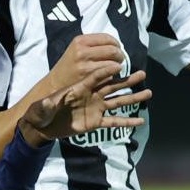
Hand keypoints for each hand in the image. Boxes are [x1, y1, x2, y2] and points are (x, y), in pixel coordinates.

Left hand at [22, 67, 150, 141]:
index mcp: (79, 88)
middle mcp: (91, 95)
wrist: (43, 124)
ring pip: (118, 101)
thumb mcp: (42, 108)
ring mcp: (95, 108)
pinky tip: (140, 121)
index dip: (106, 71)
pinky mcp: (95, 122)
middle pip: (112, 85)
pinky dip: (127, 122)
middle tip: (142, 73)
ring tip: (148, 92)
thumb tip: (49, 102)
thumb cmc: (41, 112)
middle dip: (127, 80)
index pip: (95, 77)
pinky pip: (114, 121)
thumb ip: (48, 104)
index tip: (118, 65)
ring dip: (132, 97)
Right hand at [44, 33, 128, 91]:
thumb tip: (116, 45)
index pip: (108, 38)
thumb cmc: (69, 66)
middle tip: (119, 60)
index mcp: (80, 40)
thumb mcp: (77, 49)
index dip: (117, 44)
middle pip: (113, 50)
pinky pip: (108, 74)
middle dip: (120, 55)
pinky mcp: (88, 78)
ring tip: (114, 69)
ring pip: (113, 63)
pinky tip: (108, 76)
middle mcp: (82, 51)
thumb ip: (93, 45)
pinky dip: (111, 75)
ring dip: (118, 66)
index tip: (118, 49)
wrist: (55, 84)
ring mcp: (85, 65)